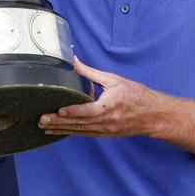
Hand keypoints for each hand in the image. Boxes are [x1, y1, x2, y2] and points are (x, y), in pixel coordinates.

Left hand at [38, 58, 165, 137]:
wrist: (153, 115)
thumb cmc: (136, 95)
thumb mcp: (113, 80)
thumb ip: (91, 73)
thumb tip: (74, 62)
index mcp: (110, 105)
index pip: (88, 110)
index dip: (72, 112)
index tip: (58, 111)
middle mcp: (107, 121)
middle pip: (79, 123)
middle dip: (58, 123)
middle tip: (41, 120)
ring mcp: (106, 130)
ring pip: (79, 131)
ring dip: (61, 130)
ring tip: (44, 128)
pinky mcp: (105, 134)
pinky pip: (85, 134)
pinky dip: (71, 132)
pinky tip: (59, 131)